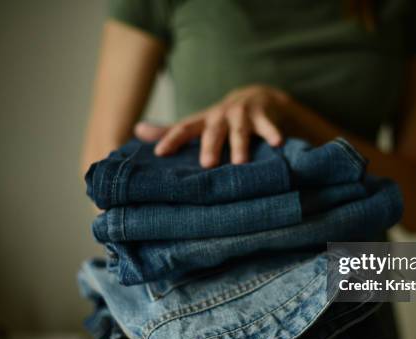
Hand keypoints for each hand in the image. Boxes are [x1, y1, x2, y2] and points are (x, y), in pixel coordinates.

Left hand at [135, 85, 292, 166]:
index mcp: (203, 121)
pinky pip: (268, 126)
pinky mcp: (264, 115)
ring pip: (240, 131)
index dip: (172, 139)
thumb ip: (172, 130)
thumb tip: (137, 130)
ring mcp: (242, 115)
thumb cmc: (222, 119)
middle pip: (213, 131)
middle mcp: (221, 116)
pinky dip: (273, 133)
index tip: (160, 153)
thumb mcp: (198, 123)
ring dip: (240, 145)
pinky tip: (278, 143)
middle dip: (210, 146)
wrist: (257, 96)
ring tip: (241, 163)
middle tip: (207, 165)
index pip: (183, 128)